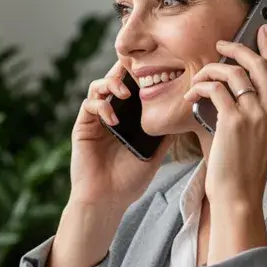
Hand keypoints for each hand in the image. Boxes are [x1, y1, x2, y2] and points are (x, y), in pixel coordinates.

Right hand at [68, 60, 170, 214]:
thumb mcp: (154, 154)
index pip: (132, 88)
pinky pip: (89, 105)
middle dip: (123, 70)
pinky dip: (102, 106)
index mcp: (126, 118)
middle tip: (136, 68)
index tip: (154, 67)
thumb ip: (165, 135)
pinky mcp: (83, 127)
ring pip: (98, 86)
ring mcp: (95, 120)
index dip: (139, 75)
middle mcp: (110, 115)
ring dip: (111, 84)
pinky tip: (113, 119)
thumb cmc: (129, 181)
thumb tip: (184, 117)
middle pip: (113, 80)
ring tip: (126, 92)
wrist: (107, 199)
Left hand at [184, 24, 266, 213]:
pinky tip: (193, 93)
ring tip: (199, 78)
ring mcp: (258, 115)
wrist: (238, 194)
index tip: (262, 31)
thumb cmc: (245, 167)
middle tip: (222, 44)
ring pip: (233, 72)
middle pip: (259, 64)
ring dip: (211, 70)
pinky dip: (201, 86)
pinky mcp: (235, 120)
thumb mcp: (265, 137)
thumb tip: (243, 82)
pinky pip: (216, 88)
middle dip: (238, 48)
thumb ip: (262, 111)